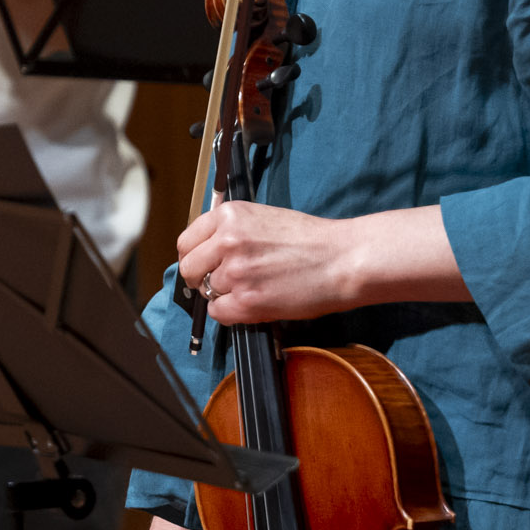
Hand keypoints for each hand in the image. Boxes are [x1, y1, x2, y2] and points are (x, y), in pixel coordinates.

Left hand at [173, 199, 353, 326]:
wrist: (342, 259)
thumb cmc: (310, 240)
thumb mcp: (263, 219)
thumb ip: (231, 231)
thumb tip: (206, 251)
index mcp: (229, 216)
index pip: (186, 242)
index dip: (194, 257)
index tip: (202, 265)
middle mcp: (227, 241)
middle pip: (189, 269)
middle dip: (201, 279)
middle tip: (221, 283)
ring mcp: (236, 272)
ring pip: (207, 292)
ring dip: (225, 295)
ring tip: (254, 288)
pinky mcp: (247, 300)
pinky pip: (219, 313)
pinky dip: (231, 313)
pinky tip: (253, 303)